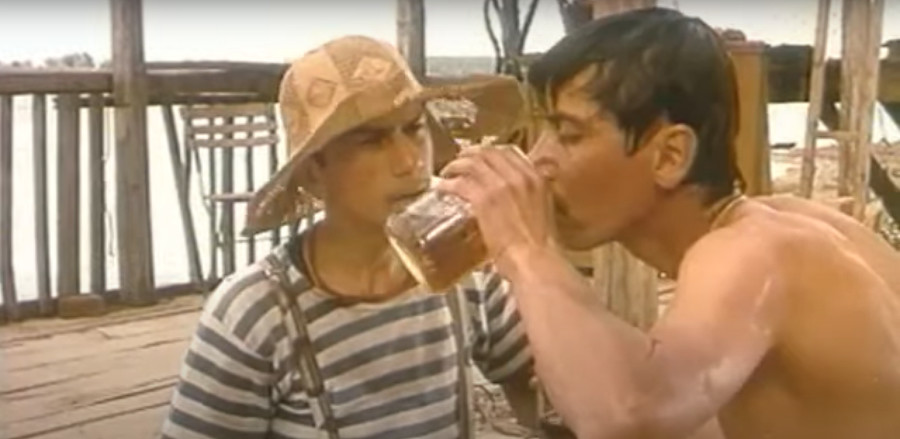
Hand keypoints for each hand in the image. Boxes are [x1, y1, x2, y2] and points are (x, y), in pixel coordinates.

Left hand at [437, 146, 555, 274]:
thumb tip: (515, 193)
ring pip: (472, 164)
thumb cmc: (539, 243)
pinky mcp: (483, 199)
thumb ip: (529, 194)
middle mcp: (518, 175)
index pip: (508, 151)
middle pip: (488, 153)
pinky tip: (442, 188)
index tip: (479, 157)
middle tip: (459, 161)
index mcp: (535, 177)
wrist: (534, 259)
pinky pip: (460, 184)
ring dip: (456, 165)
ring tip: (447, 172)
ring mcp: (500, 185)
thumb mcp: (542, 209)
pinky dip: (448, 184)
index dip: (489, 152)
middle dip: (470, 154)